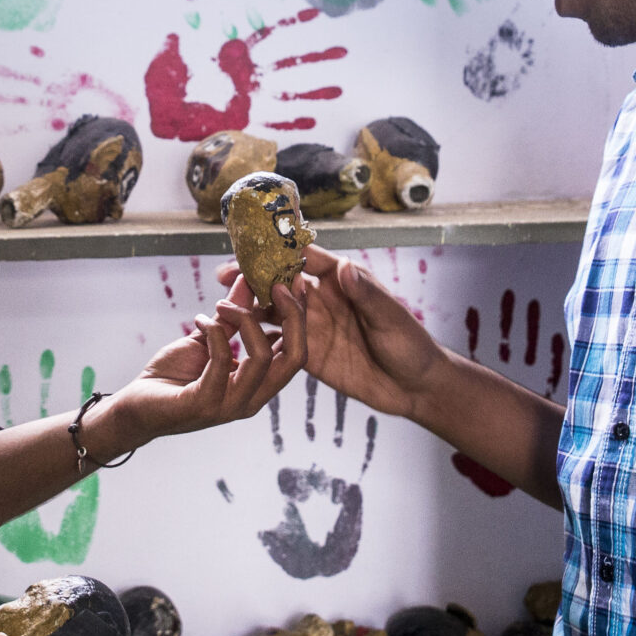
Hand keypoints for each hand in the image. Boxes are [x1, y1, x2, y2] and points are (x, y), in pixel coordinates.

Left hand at [92, 286, 306, 452]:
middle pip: (293, 357)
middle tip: (274, 284)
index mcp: (258, 385)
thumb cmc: (173, 376)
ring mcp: (230, 405)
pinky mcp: (204, 404)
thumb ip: (232, 315)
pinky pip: (221, 359)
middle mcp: (252, 399)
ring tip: (221, 303)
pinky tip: (197, 320)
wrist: (136, 407)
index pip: (297, 352)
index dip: (299, 317)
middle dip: (291, 315)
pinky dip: (212, 331)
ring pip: (262, 357)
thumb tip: (249, 279)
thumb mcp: (209, 337)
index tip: (292, 282)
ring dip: (244, 318)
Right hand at [219, 245, 448, 422]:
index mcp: (343, 281)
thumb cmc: (411, 345)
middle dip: (253, 276)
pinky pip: (277, 340)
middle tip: (224, 276)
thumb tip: (345, 268)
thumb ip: (367, 295)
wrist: (414, 387)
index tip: (253, 248)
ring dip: (249, 305)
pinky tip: (234, 335)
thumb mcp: (391, 318)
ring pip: (274, 309)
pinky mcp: (308, 353)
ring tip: (221, 305)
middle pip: (282, 281)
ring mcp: (314, 326)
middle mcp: (324, 299)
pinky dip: (256, 335)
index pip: (306, 259)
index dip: (279, 252)